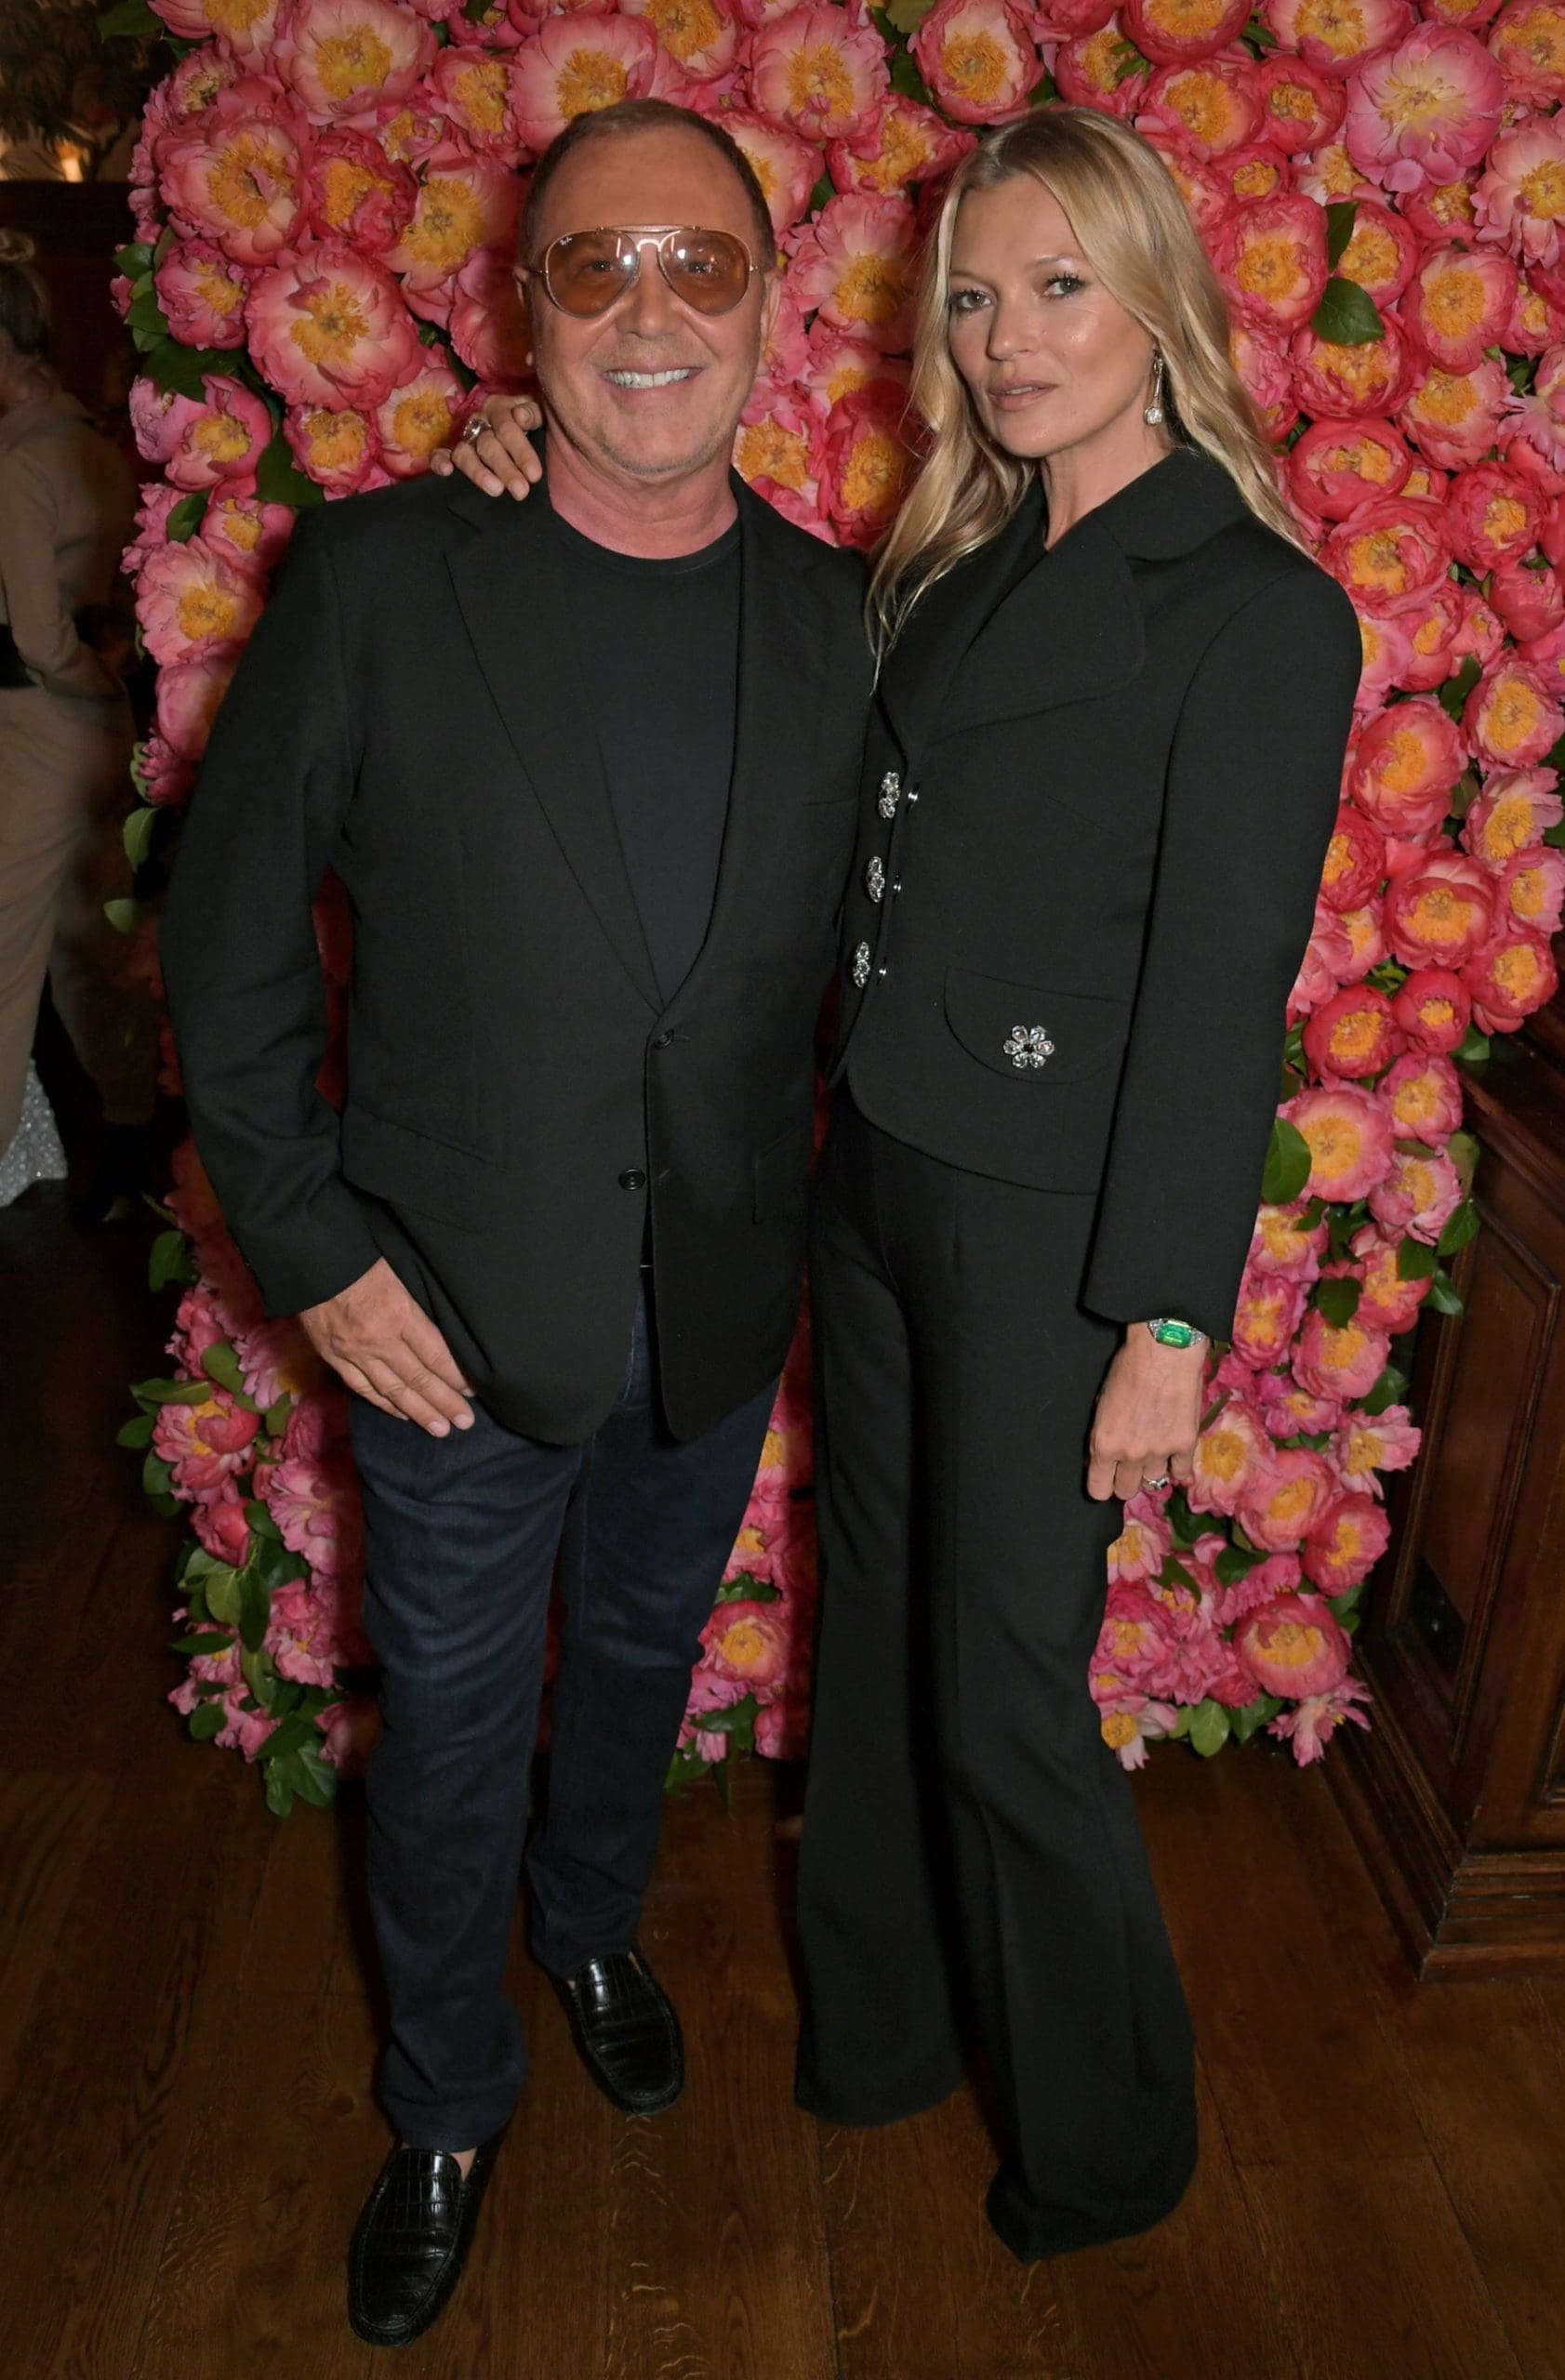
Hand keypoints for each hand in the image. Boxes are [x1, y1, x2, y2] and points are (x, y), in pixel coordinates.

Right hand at [299, 1258, 475, 1435]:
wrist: (311, 1261)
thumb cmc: (361, 1260)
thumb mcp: (400, 1275)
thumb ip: (418, 1307)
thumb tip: (444, 1337)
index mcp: (399, 1314)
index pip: (435, 1354)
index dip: (456, 1376)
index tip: (474, 1391)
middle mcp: (378, 1341)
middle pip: (418, 1378)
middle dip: (444, 1403)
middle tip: (465, 1422)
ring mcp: (354, 1354)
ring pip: (392, 1390)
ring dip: (418, 1412)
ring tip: (440, 1429)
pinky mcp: (335, 1359)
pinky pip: (363, 1388)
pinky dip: (384, 1404)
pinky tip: (402, 1414)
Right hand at [430, 395, 542, 498]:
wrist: (528, 433)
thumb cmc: (534, 425)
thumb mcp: (540, 414)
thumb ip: (534, 413)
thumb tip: (520, 416)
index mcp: (500, 408)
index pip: (507, 428)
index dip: (521, 452)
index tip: (534, 476)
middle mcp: (479, 421)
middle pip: (488, 445)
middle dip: (505, 469)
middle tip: (520, 491)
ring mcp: (464, 438)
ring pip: (465, 454)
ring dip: (479, 473)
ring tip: (496, 490)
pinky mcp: (451, 453)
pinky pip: (439, 454)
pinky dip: (439, 461)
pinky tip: (446, 472)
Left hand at [1086, 1328, 1204, 1503]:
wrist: (1164, 1351)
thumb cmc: (1128, 1368)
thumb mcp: (1102, 1404)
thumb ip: (1104, 1435)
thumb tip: (1106, 1455)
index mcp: (1104, 1445)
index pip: (1099, 1490)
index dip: (1102, 1485)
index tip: (1107, 1477)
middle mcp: (1131, 1455)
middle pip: (1126, 1490)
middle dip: (1126, 1480)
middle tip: (1130, 1464)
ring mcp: (1160, 1453)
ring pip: (1154, 1482)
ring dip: (1152, 1471)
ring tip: (1154, 1453)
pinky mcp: (1185, 1445)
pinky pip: (1181, 1473)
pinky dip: (1178, 1468)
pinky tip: (1175, 1458)